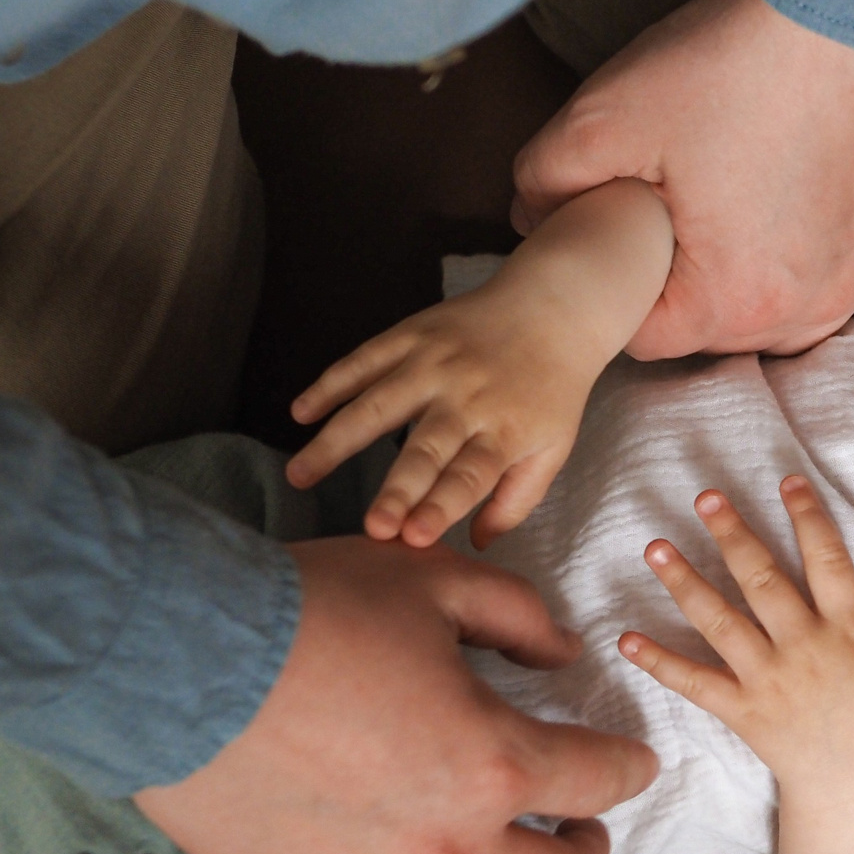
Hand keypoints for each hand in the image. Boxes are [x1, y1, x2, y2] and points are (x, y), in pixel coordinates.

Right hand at [134, 536, 655, 853]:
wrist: (176, 659)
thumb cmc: (308, 610)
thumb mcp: (433, 580)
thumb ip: (517, 617)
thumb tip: (562, 654)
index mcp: (493, 764)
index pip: (599, 780)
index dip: (627, 765)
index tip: (629, 761)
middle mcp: (449, 848)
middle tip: (577, 825)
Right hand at [285, 290, 593, 549]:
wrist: (552, 308)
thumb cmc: (551, 390)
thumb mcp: (553, 447)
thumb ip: (517, 498)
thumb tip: (479, 545)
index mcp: (504, 431)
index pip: (469, 477)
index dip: (442, 508)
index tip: (413, 538)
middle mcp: (466, 399)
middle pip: (426, 450)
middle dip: (398, 491)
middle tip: (371, 527)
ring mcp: (435, 364)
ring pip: (378, 405)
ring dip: (336, 442)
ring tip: (300, 474)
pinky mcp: (411, 334)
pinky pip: (364, 360)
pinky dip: (331, 384)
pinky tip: (302, 412)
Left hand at [513, 0, 853, 357]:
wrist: (844, 4)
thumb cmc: (732, 62)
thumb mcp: (604, 115)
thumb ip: (543, 181)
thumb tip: (533, 219)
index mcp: (732, 301)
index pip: (643, 335)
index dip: (616, 281)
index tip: (619, 226)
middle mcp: (807, 310)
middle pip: (712, 326)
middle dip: (681, 277)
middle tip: (672, 198)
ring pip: (774, 308)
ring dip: (744, 271)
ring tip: (729, 198)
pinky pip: (828, 274)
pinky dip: (800, 248)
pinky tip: (784, 191)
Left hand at [616, 478, 853, 788]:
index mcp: (847, 631)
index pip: (828, 562)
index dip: (808, 519)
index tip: (787, 481)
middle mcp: (803, 649)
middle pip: (763, 583)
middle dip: (734, 536)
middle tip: (706, 496)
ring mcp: (768, 680)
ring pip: (721, 624)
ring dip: (685, 584)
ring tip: (654, 546)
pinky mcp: (741, 710)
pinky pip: (694, 684)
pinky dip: (659, 663)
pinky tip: (625, 638)